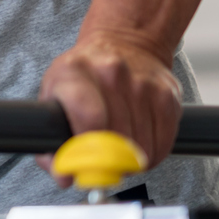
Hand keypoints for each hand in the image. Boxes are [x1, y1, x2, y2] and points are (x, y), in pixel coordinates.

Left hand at [37, 31, 182, 181]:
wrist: (124, 42)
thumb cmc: (83, 76)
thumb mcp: (54, 95)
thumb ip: (50, 139)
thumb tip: (63, 176)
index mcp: (74, 72)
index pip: (89, 117)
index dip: (86, 150)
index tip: (82, 168)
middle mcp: (111, 73)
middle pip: (116, 139)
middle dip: (107, 162)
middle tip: (100, 163)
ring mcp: (143, 83)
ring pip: (141, 148)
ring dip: (130, 162)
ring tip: (119, 149)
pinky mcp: (168, 94)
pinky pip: (163, 144)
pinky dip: (151, 155)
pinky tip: (138, 144)